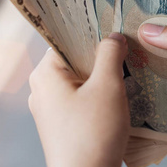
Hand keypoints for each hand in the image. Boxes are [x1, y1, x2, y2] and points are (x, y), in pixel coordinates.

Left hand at [28, 33, 128, 166]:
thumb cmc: (92, 134)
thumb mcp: (107, 87)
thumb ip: (110, 54)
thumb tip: (113, 37)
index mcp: (44, 73)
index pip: (67, 41)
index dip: (92, 35)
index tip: (114, 33)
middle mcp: (41, 88)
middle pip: (74, 61)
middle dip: (99, 58)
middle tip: (124, 54)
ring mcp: (49, 108)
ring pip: (78, 81)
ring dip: (100, 78)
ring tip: (125, 75)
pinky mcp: (59, 124)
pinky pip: (78, 99)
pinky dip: (96, 96)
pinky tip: (115, 99)